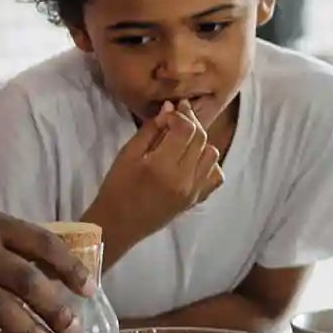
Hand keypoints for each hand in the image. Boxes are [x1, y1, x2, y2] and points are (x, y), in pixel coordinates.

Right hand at [86, 100, 222, 249]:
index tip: (171, 110)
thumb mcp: (128, 154)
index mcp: (162, 166)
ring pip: (212, 155)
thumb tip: (170, 108)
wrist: (118, 224)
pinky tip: (192, 161)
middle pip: (201, 139)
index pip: (186, 129)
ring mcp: (193, 192)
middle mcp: (184, 179)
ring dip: (200, 142)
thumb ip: (151, 129)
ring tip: (184, 140)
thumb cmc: (117, 187)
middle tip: (179, 116)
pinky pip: (215, 176)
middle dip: (191, 122)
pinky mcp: (196, 200)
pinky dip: (208, 164)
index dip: (181, 114)